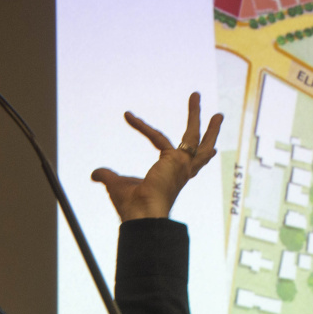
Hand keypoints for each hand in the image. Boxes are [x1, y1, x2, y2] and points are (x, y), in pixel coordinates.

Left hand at [91, 93, 224, 220]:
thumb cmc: (132, 207)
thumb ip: (107, 177)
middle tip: (218, 116)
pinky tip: (128, 116)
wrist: (142, 217)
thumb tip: (94, 174)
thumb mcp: (117, 186)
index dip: (162, 142)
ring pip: (194, 137)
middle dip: (210, 130)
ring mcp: (183, 166)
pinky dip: (141, 127)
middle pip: (201, 148)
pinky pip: (157, 137)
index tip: (162, 133)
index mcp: (174, 177)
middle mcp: (183, 172)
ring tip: (196, 96)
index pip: (173, 154)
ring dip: (195, 115)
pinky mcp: (176, 160)